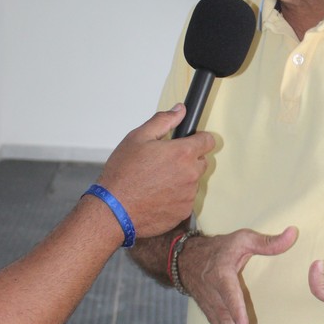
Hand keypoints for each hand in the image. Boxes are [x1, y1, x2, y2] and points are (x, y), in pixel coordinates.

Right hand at [98, 106, 214, 237]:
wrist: (114, 209)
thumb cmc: (123, 174)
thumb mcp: (137, 138)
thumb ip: (163, 121)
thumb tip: (179, 110)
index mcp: (182, 153)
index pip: (208, 141)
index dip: (199, 138)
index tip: (190, 141)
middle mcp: (190, 175)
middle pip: (201, 162)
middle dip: (188, 159)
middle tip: (164, 162)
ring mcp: (188, 195)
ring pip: (192, 182)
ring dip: (181, 179)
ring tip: (156, 181)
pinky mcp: (183, 212)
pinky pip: (185, 200)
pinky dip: (175, 197)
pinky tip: (157, 195)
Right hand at [178, 226, 297, 323]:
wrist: (188, 260)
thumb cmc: (220, 249)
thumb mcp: (242, 239)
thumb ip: (267, 241)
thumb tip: (293, 233)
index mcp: (222, 276)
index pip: (229, 295)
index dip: (235, 310)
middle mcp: (215, 297)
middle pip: (226, 323)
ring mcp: (213, 310)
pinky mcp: (214, 318)